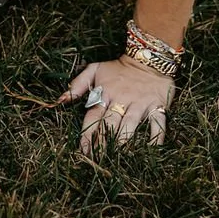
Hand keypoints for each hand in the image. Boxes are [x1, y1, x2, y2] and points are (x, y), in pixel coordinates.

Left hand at [58, 55, 174, 153]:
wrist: (148, 57)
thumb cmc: (119, 68)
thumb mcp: (96, 69)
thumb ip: (78, 85)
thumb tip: (60, 100)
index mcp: (106, 93)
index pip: (93, 116)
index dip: (87, 134)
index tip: (83, 150)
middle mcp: (122, 99)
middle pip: (110, 124)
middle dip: (103, 143)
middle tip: (98, 160)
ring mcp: (140, 103)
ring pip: (130, 124)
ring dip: (124, 140)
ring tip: (118, 157)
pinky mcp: (157, 105)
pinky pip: (158, 122)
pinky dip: (156, 136)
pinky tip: (151, 149)